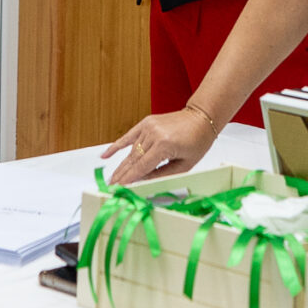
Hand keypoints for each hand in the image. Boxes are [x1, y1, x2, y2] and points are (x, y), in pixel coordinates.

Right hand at [105, 106, 220, 185]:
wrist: (201, 118)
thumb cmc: (197, 142)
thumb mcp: (184, 165)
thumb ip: (162, 174)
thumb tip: (143, 182)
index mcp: (165, 145)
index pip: (143, 166)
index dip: (130, 178)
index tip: (120, 188)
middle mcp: (154, 134)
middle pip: (134, 159)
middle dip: (122, 174)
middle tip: (112, 186)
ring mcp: (149, 126)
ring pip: (132, 150)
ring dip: (122, 165)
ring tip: (113, 178)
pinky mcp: (146, 122)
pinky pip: (129, 135)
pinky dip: (117, 145)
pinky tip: (105, 155)